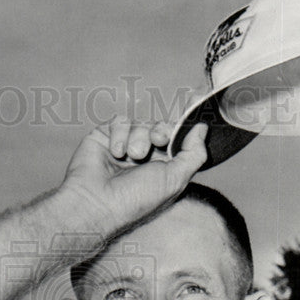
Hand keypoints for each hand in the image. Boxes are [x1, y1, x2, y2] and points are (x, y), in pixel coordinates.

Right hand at [60, 117, 207, 237]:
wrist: (96, 202)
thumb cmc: (136, 199)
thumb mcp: (175, 180)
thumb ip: (193, 154)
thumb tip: (202, 128)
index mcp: (164, 168)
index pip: (180, 139)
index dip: (189, 119)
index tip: (197, 97)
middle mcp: (146, 158)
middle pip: (162, 127)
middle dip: (162, 131)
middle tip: (158, 141)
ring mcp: (125, 147)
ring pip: (141, 123)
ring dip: (139, 137)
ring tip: (132, 156)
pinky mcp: (105, 138)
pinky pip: (120, 121)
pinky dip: (120, 134)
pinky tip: (115, 152)